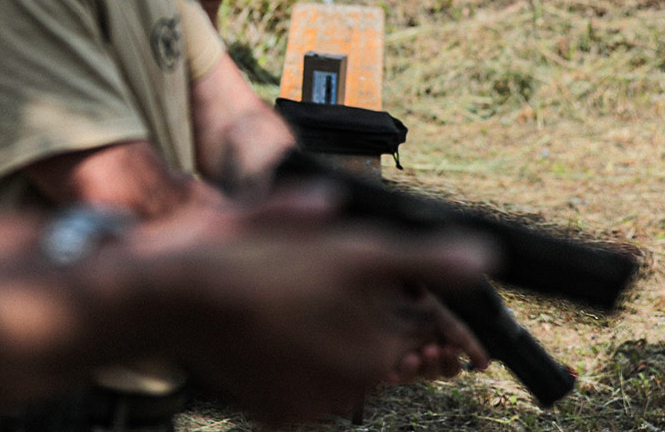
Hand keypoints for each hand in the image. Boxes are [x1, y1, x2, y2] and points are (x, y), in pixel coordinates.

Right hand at [129, 190, 493, 423]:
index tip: (411, 301)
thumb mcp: (351, 251)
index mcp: (375, 352)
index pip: (420, 329)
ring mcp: (307, 407)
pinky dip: (296, 360)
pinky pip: (300, 384)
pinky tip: (276, 327)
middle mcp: (348, 391)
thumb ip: (424, 260)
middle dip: (372, 318)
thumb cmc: (266, 264)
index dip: (424, 308)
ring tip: (300, 299)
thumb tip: (485, 260)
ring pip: (340, 364)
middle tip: (338, 285)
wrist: (179, 296)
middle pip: (378, 347)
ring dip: (334, 336)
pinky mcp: (273, 412)